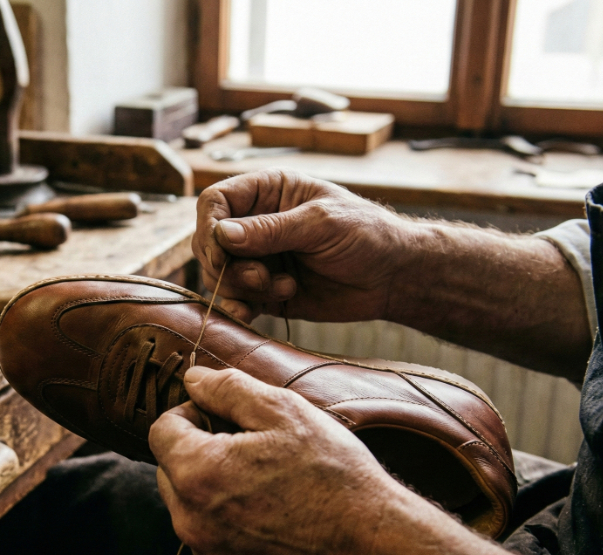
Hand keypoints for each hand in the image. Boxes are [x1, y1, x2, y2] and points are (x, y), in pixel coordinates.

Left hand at [149, 366, 428, 554]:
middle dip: (197, 453)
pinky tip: (271, 519)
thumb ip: (227, 388)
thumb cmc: (333, 475)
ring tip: (265, 486)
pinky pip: (211, 543)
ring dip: (211, 491)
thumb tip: (193, 380)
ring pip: (189, 509)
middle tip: (250, 450)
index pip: (161, 430)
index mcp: (196, 473)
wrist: (374, 549)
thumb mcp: (284, 411)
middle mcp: (190, 521)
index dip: (191, 414)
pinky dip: (229, 528)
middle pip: (169, 471)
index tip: (225, 418)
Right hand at [193, 169, 417, 322]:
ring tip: (282, 288)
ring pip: (219, 275)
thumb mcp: (320, 223)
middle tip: (261, 277)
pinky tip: (252, 314)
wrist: (394, 278)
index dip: (210, 228)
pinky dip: (239, 309)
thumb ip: (270, 230)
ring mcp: (259, 259)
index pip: (215, 201)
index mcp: (267, 192)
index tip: (223, 254)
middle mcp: (256, 224)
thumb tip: (222, 234)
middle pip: (209, 243)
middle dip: (228, 265)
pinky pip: (236, 300)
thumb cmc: (366, 235)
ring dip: (242, 287)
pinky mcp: (264, 292)